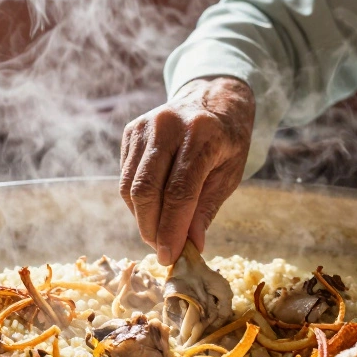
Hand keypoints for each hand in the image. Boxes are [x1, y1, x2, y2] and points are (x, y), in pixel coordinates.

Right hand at [120, 76, 255, 264]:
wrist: (213, 99)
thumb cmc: (226, 141)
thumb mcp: (230, 174)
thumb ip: (206, 208)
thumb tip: (191, 245)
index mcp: (201, 134)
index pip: (178, 191)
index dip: (171, 229)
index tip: (171, 256)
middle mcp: (167, 125)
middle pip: (146, 190)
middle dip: (151, 228)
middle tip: (162, 251)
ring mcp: (144, 126)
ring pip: (130, 186)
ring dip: (141, 219)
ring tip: (158, 234)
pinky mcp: (130, 131)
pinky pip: (125, 176)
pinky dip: (136, 201)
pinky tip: (153, 210)